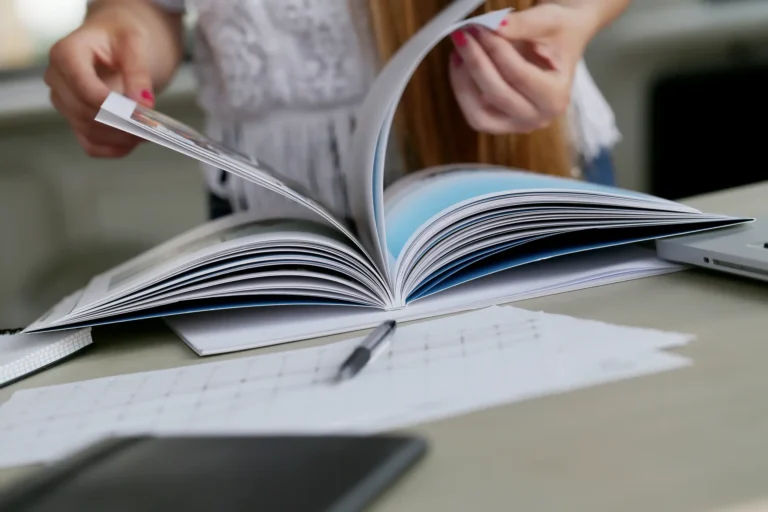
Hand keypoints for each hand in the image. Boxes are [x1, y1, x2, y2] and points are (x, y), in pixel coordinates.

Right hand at [45, 11, 155, 157]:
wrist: (112, 41)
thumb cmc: (120, 37)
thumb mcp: (133, 43)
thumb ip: (138, 72)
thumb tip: (144, 104)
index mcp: (65, 53)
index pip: (84, 88)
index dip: (112, 106)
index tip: (141, 114)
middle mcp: (56, 79)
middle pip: (85, 113)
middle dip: (120, 124)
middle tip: (152, 128)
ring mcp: (63, 102)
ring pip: (88, 132)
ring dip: (120, 139)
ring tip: (148, 134)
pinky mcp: (74, 119)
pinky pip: (90, 145)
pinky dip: (114, 149)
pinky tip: (135, 143)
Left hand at [448, 3, 600, 134]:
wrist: (559, 43)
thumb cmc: (558, 34)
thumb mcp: (547, 22)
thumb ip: (521, 25)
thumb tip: (493, 27)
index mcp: (556, 97)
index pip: (519, 75)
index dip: (495, 50)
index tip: (479, 28)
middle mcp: (538, 117)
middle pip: (498, 95)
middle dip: (476, 63)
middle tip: (464, 36)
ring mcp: (518, 124)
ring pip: (479, 114)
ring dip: (463, 82)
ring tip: (459, 51)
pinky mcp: (500, 124)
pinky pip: (474, 113)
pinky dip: (462, 89)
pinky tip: (459, 64)